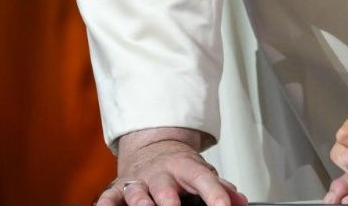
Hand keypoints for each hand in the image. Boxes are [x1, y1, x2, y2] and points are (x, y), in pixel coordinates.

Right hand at [97, 128, 247, 205]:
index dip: (215, 194)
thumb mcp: (202, 172)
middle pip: (165, 188)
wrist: (152, 147)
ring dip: (141, 202)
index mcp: (186, 167)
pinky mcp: (118, 188)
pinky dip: (107, 203)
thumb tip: (241, 201)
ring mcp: (139, 180)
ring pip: (137, 193)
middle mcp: (161, 173)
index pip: (203, 179)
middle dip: (169, 201)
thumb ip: (220, 188)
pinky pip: (109, 196)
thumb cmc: (180, 167)